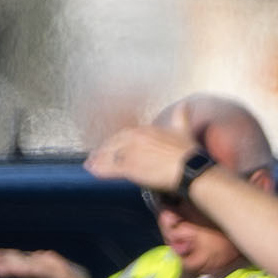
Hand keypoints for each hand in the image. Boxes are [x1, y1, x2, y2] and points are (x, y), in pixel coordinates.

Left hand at [86, 123, 201, 193]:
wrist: (188, 167)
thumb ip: (180, 116)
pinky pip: (111, 168)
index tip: (108, 146)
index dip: (114, 142)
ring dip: (98, 161)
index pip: (123, 135)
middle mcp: (135, 139)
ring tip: (89, 165)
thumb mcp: (182, 128)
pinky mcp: (130, 167)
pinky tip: (93, 171)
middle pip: (113, 145)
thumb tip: (184, 105)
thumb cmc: (187, 151)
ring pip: (109, 156)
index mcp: (145, 130)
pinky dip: (100, 170)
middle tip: (93, 157)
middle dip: (103, 151)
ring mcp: (131, 153)